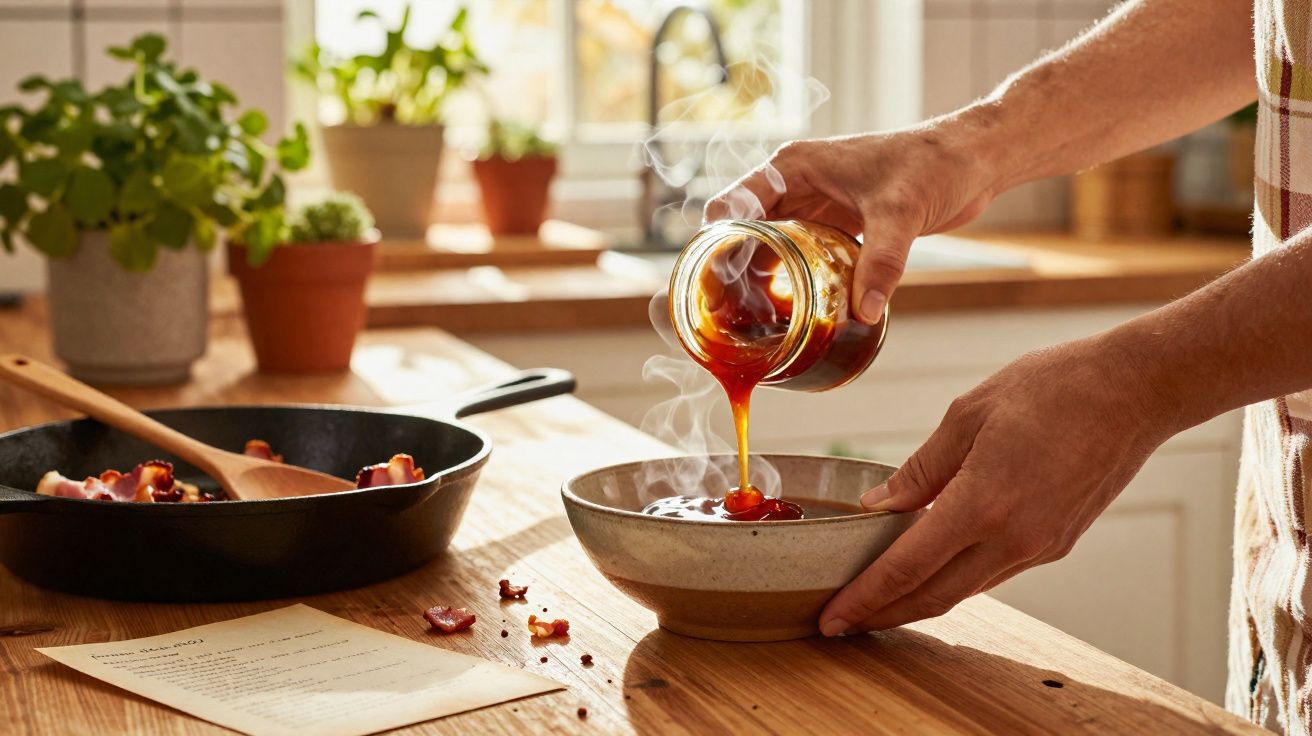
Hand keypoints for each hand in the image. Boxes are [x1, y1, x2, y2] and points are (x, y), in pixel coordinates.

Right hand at [704, 123, 1000, 324]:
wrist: (973, 158)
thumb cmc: (934, 164)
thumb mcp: (901, 212)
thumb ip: (881, 263)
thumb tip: (865, 313)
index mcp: (793, 168)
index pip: (730, 207)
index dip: (717, 249)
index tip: (719, 291)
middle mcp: (794, 185)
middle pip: (742, 233)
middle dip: (731, 274)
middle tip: (730, 321)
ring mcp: (813, 204)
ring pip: (766, 247)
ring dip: (756, 282)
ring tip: (753, 325)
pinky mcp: (834, 223)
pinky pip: (797, 255)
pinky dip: (788, 281)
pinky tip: (789, 313)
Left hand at [818, 336, 1179, 634]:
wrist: (1135, 390)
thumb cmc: (1053, 388)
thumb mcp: (968, 415)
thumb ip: (920, 469)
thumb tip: (877, 506)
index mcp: (982, 504)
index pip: (907, 568)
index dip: (864, 598)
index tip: (832, 617)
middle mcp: (1013, 539)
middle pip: (933, 596)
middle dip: (882, 615)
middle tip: (842, 623)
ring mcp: (1039, 546)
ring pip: (965, 589)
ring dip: (918, 601)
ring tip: (878, 600)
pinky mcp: (1057, 543)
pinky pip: (994, 572)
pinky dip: (956, 578)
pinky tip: (932, 568)